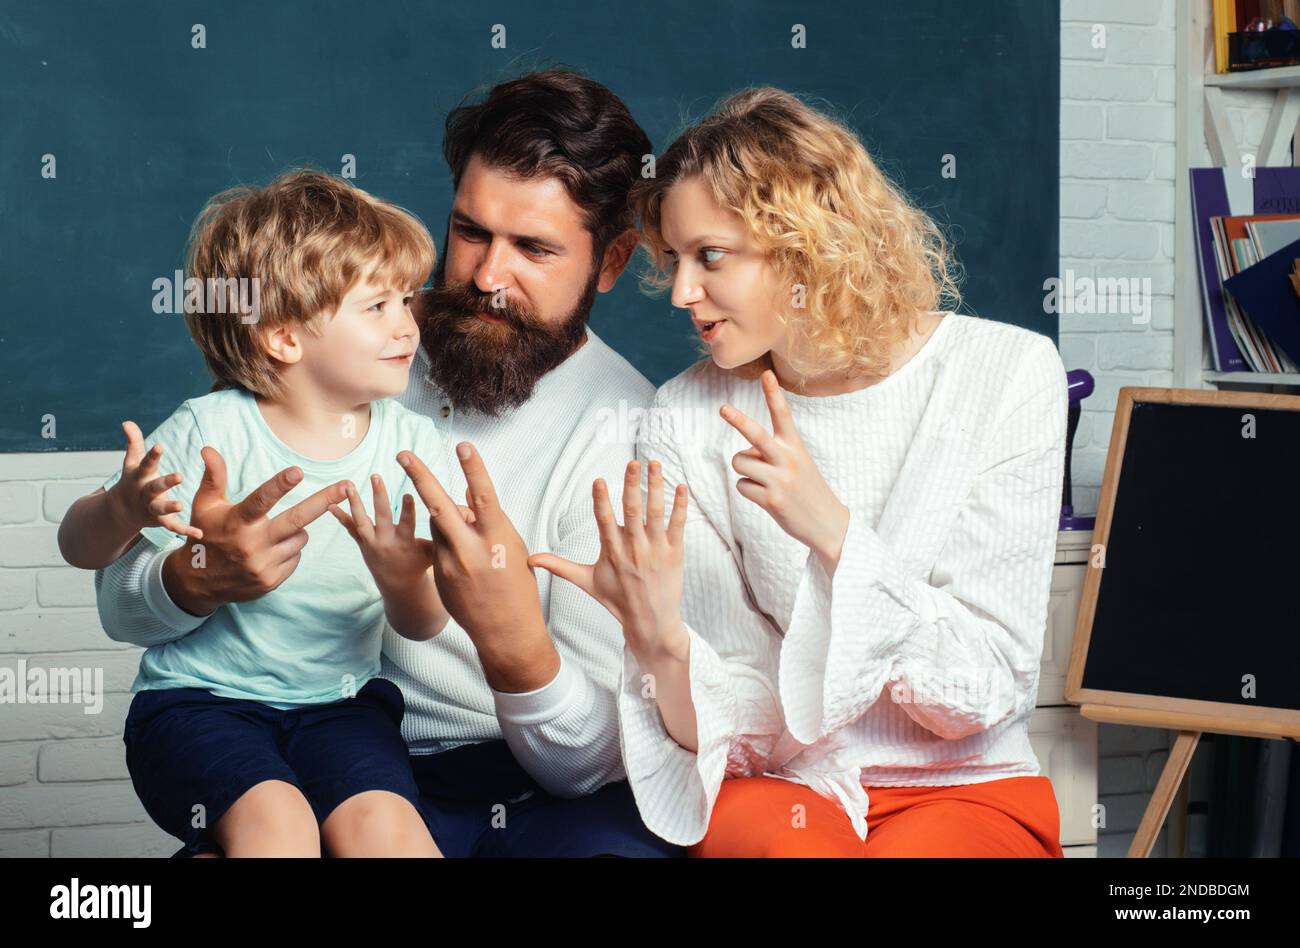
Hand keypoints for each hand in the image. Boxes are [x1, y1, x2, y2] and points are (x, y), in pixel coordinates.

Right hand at [105, 421, 202, 541]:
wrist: (122, 511)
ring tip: (181, 504)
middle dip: (165, 482)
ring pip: (160, 508)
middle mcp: (144, 492)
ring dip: (170, 507)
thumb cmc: (132, 480)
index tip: (159, 446)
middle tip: (179, 475)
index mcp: (140, 476)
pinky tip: (199, 533)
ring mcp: (150, 507)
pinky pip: (172, 526)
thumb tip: (127, 422)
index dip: (152, 455)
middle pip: (154, 487)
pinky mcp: (159, 521)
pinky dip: (184, 530)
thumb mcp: (132, 462)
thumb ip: (133, 443)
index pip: (146, 464)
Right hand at [160, 446, 348, 615]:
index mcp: (236, 522)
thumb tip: (209, 449)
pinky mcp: (272, 580)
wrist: (199, 583)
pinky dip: (290, 549)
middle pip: (296, 520)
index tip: (298, 471)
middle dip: (324, 501)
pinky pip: (296, 557)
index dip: (279, 485)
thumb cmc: (206, 535)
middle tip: (347, 486)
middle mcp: (251, 545)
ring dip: (296, 530)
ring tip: (273, 532)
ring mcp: (263, 565)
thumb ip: (214, 477)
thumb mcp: (205, 505)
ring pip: (300, 538)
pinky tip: (271, 550)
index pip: (260, 501)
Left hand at [329, 474, 436, 592]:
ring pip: (361, 522)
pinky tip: (329, 504)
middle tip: (376, 477)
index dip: (408, 509)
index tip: (408, 493)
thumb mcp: (434, 551)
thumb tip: (465, 512)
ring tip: (349, 485)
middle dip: (379, 496)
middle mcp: (387, 543)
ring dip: (354, 503)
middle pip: (382, 517)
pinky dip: (340, 517)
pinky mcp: (363, 544)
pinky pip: (350, 529)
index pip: (408, 524)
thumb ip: (443, 532)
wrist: (399, 586)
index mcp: (406, 543)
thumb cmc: (421, 563)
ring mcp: (372, 544)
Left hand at [398, 444, 557, 690]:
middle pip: (440, 506)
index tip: (462, 447)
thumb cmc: (517, 584)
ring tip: (470, 540)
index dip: (473, 470)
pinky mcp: (440, 576)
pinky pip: (439, 546)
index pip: (484, 497)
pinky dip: (449, 543)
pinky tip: (467, 565)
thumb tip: (468, 494)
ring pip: (438, 525)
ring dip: (447, 519)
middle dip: (419, 477)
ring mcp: (452, 564)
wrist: (506, 631)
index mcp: (497, 540)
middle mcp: (471, 550)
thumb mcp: (511, 547)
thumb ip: (488, 520)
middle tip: (402, 454)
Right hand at [528, 459, 689, 666]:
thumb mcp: (587, 583)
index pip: (604, 522)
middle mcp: (634, 549)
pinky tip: (680, 486)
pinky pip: (678, 525)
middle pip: (633, 511)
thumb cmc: (617, 600)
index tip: (599, 480)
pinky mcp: (675, 553)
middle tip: (632, 463)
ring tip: (655, 464)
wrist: (651, 622)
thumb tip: (530, 560)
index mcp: (612, 553)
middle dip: (632, 485)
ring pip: (657, 513)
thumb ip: (560, 566)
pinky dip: (680, 505)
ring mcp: (657, 550)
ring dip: (656, 486)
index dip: (601, 500)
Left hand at [720, 369, 849, 570]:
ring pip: (739, 462)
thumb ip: (772, 453)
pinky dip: (748, 491)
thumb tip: (745, 454)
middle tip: (723, 408)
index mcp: (795, 445)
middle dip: (738, 420)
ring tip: (763, 480)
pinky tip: (765, 497)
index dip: (773, 394)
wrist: (827, 523)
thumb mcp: (797, 463)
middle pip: (756, 435)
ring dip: (744, 471)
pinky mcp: (771, 499)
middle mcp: (788, 459)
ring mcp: (779, 479)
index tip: (766, 375)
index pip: (782, 415)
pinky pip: (741, 486)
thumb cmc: (806, 489)